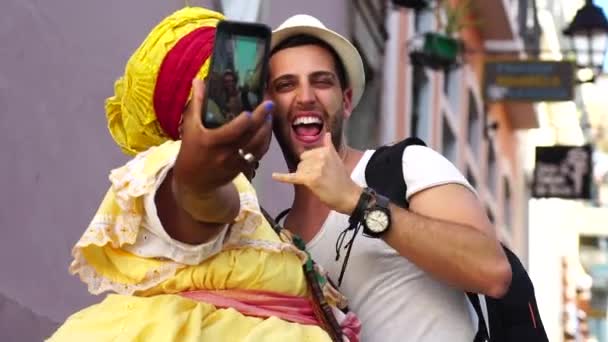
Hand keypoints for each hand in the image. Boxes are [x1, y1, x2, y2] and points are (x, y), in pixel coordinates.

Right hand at [174, 79, 272, 194]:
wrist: (195, 182)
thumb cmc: (191, 150)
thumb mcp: (189, 127)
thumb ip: (196, 103)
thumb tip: (199, 80)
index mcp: (211, 142)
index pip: (232, 132)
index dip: (243, 122)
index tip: (250, 110)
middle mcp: (225, 154)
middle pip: (250, 136)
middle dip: (262, 119)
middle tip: (269, 104)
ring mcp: (236, 162)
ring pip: (258, 145)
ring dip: (266, 129)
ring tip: (270, 114)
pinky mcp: (243, 167)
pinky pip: (259, 153)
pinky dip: (266, 140)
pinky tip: (267, 128)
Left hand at [272, 133, 361, 214]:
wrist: (348, 195)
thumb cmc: (342, 179)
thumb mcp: (337, 159)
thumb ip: (329, 147)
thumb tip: (327, 134)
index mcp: (325, 150)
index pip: (306, 155)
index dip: (310, 164)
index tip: (321, 171)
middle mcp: (319, 156)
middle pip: (301, 162)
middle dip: (307, 170)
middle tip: (321, 178)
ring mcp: (314, 168)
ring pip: (299, 170)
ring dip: (305, 177)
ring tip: (318, 183)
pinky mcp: (309, 179)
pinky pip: (292, 177)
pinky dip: (282, 177)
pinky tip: (273, 176)